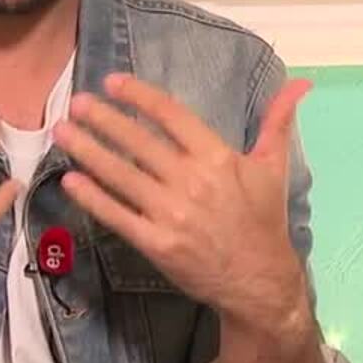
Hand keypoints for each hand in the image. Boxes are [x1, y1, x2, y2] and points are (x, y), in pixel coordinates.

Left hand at [54, 72, 312, 335]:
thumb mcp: (273, 168)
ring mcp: (172, 214)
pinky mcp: (157, 244)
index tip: (112, 82)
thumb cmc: (263, 221)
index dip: (139, 96)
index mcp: (218, 157)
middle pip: (138, 142)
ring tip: (62, 131)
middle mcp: (192, 181)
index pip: (171, 116)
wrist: (260, 281)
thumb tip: (299, 82)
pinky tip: (70, 180)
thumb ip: (277, 122)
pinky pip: (117, 215)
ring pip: (121, 175)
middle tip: (75, 101)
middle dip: (103, 119)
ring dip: (88, 150)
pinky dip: (92, 197)